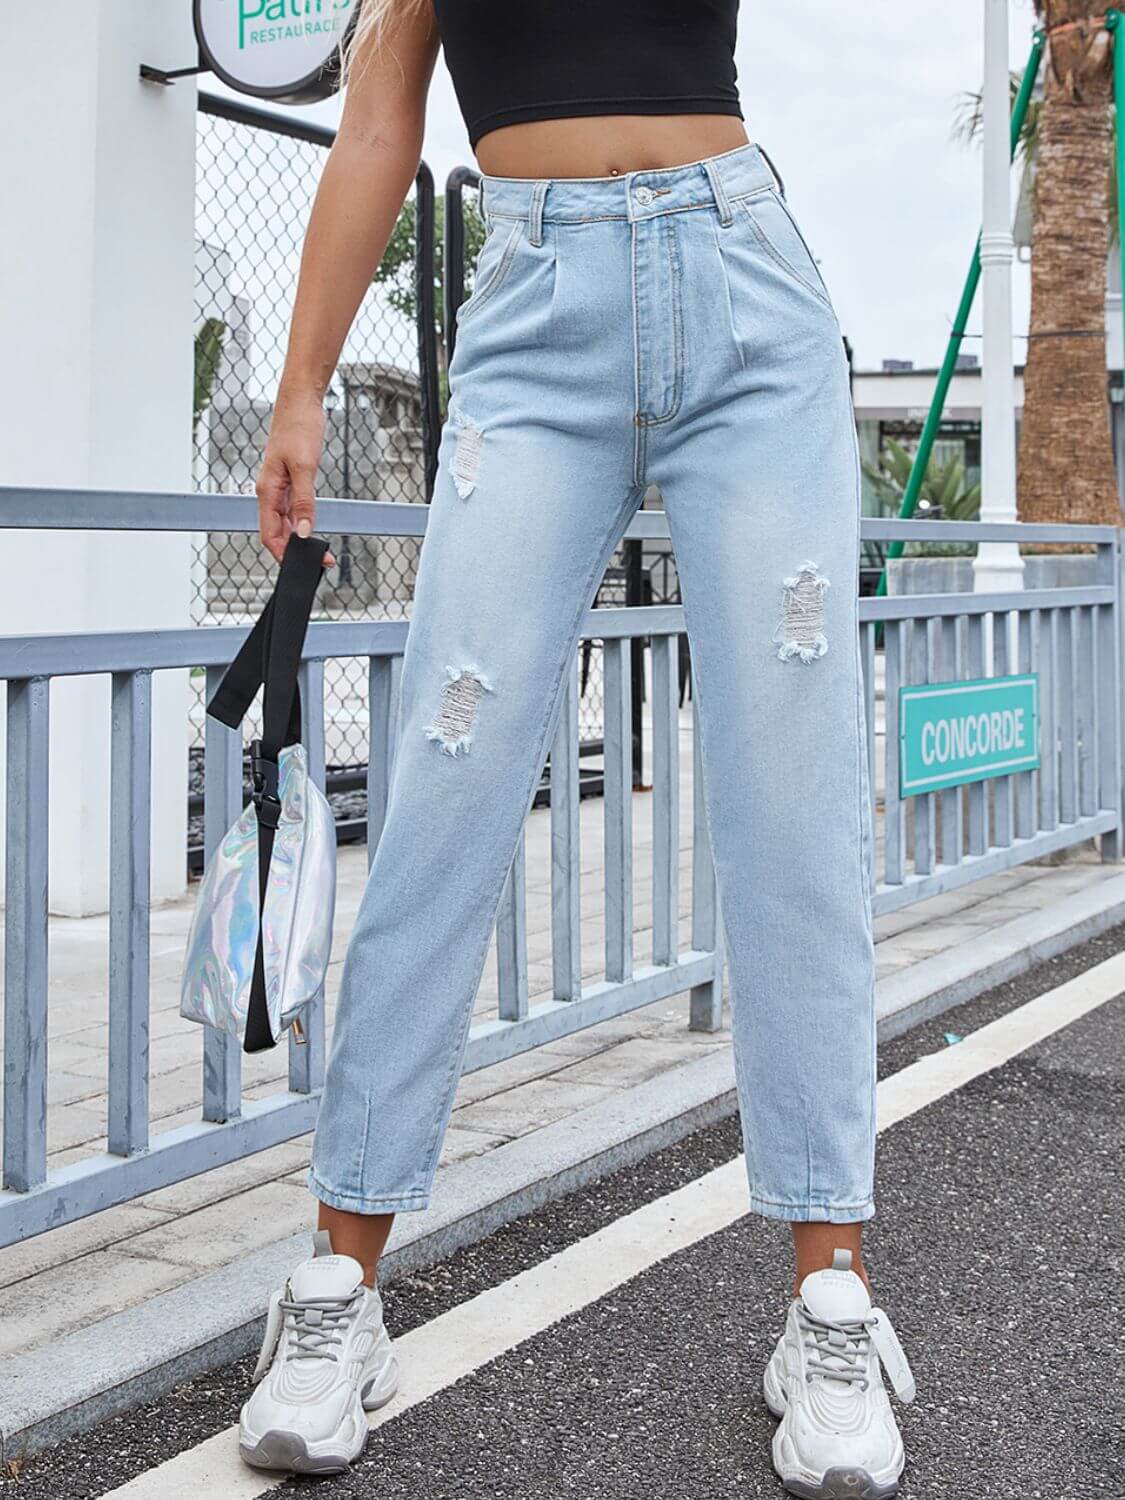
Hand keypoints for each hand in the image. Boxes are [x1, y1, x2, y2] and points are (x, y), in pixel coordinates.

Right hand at [255, 390, 335, 566]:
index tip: (299, 566)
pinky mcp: (290, 480)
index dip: (282, 553)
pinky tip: (314, 528)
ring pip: (286, 522)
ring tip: (321, 550)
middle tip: (320, 561)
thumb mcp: (305, 468)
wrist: (300, 402)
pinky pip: (293, 508)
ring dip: (301, 537)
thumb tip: (304, 531)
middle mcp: (270, 492)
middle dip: (296, 549)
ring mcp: (280, 487)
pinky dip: (303, 521)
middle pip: (278, 531)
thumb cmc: (298, 427)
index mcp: (267, 491)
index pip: (269, 534)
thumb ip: (304, 502)